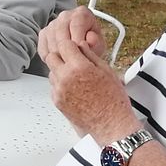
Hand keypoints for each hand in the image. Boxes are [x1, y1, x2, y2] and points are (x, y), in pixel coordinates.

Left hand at [38, 8, 134, 140]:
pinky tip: (75, 86)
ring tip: (76, 73)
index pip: (65, 44)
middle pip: (53, 55)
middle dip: (61, 52)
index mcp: (78, 67)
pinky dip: (61, 82)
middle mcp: (65, 78)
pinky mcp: (57, 102)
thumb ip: (89, 55)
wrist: (111, 125)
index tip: (72, 39)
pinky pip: (54, 85)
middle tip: (70, 54)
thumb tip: (80, 45)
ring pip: (52, 71)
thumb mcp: (106, 70)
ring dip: (60, 68)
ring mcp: (59, 91)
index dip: (69, 40)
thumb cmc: (113, 101)